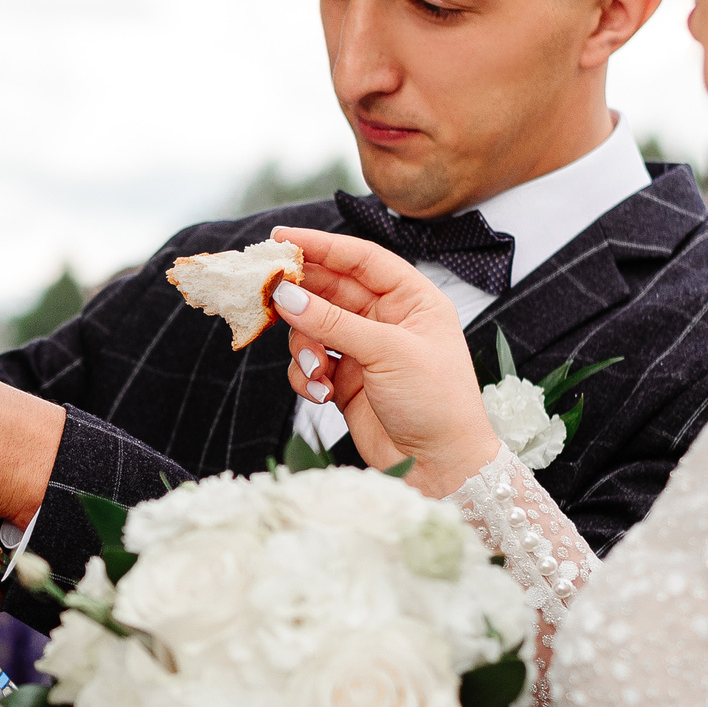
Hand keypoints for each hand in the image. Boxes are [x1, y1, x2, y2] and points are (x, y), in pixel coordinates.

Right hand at [270, 229, 500, 497]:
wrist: (441, 467)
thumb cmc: (437, 402)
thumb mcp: (388, 353)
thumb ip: (333, 323)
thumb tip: (286, 295)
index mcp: (412, 300)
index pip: (362, 259)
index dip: (322, 245)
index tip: (281, 239)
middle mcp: (388, 320)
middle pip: (332, 291)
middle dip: (301, 296)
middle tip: (267, 294)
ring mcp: (365, 350)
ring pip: (314, 328)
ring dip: (305, 347)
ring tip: (315, 370)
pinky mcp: (346, 381)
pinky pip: (311, 364)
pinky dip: (307, 376)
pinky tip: (322, 393)